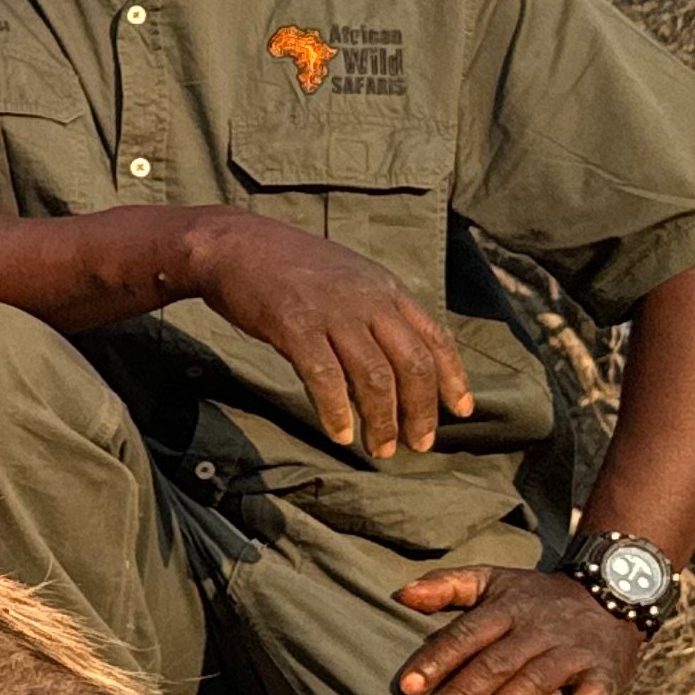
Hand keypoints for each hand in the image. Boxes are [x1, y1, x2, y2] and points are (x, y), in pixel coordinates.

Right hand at [185, 212, 473, 458]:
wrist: (234, 244)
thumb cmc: (289, 266)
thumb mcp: (350, 277)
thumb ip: (377, 312)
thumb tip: (398, 360)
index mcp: (386, 289)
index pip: (435, 338)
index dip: (453, 379)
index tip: (460, 412)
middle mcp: (367, 300)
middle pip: (412, 364)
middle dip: (420, 411)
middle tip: (418, 445)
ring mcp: (332, 313)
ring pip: (374, 377)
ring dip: (382, 420)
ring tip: (380, 450)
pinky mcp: (295, 327)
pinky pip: (325, 378)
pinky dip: (336, 411)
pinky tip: (339, 434)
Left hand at [392, 565, 642, 694]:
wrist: (614, 588)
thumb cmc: (537, 595)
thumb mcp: (493, 579)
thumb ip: (447, 586)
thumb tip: (400, 595)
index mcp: (506, 609)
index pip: (464, 635)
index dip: (435, 661)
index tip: (405, 688)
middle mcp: (537, 630)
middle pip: (494, 663)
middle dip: (461, 693)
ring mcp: (572, 651)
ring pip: (535, 681)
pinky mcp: (605, 671)